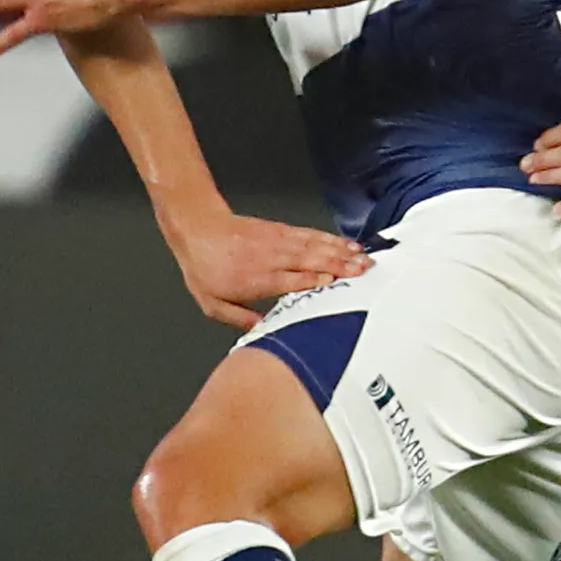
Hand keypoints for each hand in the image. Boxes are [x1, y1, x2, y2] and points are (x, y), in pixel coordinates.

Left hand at [169, 212, 369, 328]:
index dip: (312, 279)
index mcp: (255, 279)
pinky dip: (329, 238)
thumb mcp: (213, 304)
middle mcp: (269, 258)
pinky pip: (309, 234)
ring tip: (362, 256)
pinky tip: (344, 242)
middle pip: (309, 260)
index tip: (333, 281)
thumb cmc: (205, 266)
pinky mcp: (280, 230)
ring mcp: (276, 242)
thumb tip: (265, 332)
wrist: (198, 228)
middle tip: (362, 269)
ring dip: (340, 251)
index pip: (290, 279)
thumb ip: (241, 320)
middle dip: (338, 264)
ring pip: (313, 246)